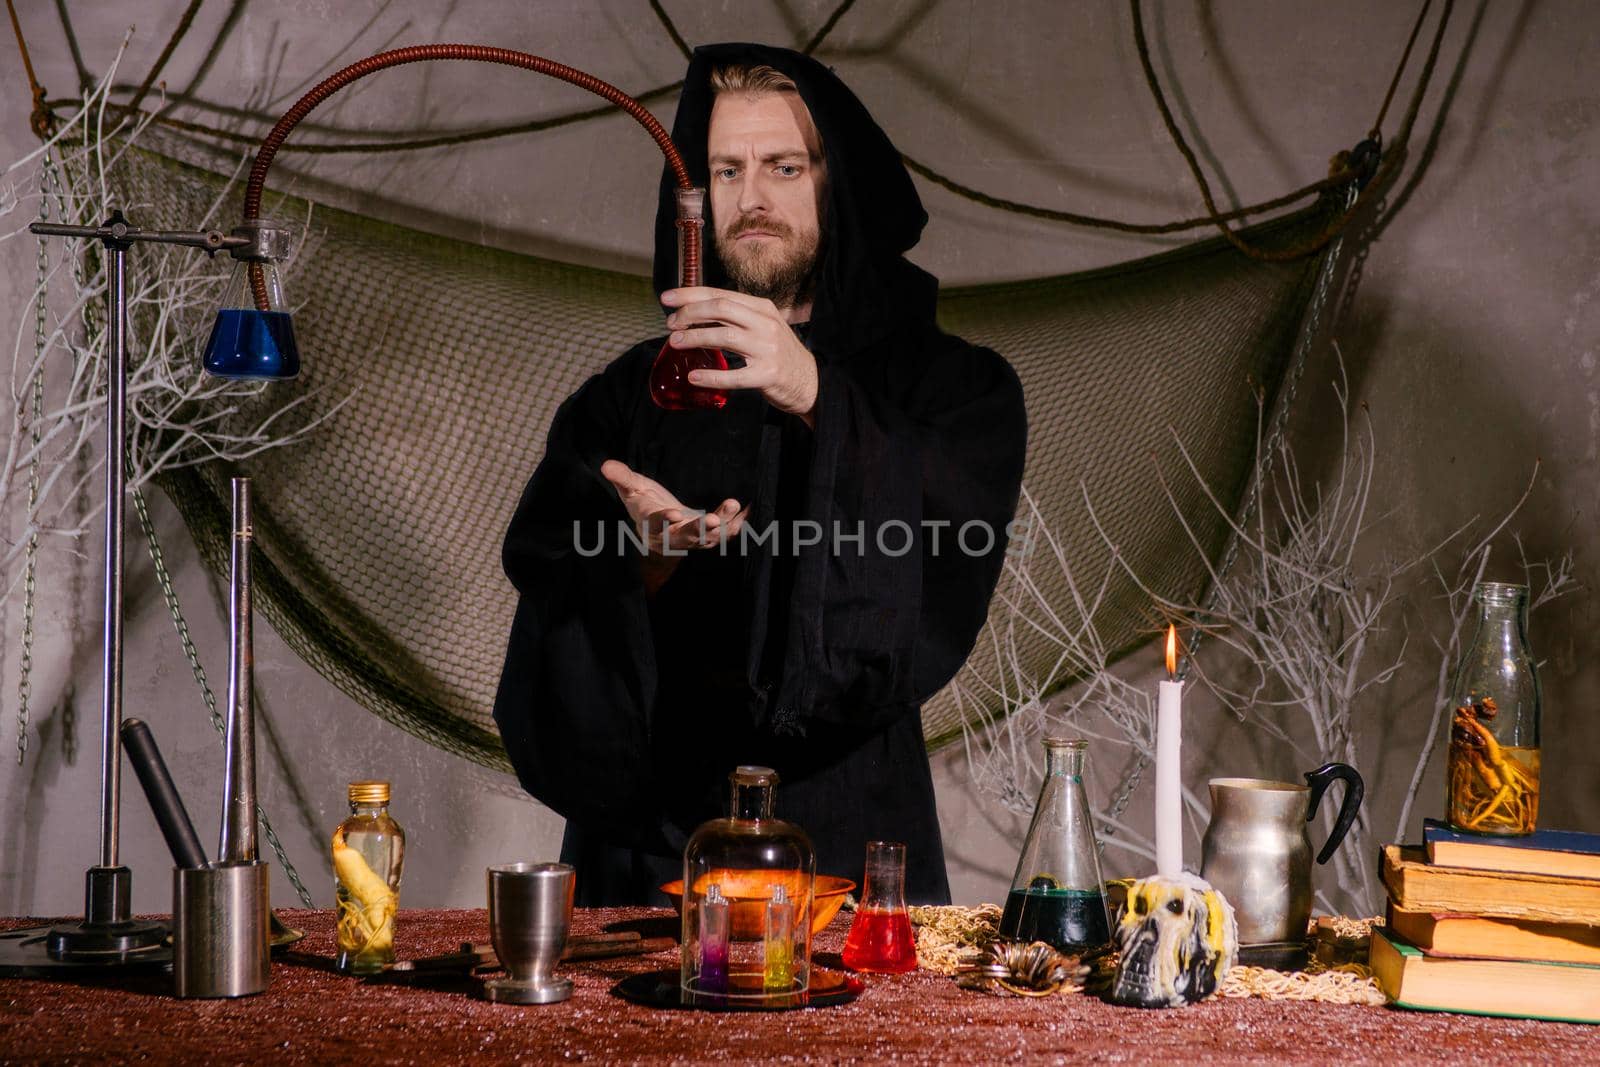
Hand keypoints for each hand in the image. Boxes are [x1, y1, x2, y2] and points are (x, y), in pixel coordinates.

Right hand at [601, 459, 746, 593]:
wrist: (656, 521)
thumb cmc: (643, 501)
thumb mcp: (631, 488)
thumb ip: (622, 478)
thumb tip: (606, 465)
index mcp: (650, 524)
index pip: (655, 524)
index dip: (664, 520)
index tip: (674, 514)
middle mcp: (671, 537)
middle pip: (685, 537)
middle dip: (699, 529)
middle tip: (712, 520)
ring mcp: (691, 539)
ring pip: (708, 537)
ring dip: (722, 524)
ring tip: (733, 504)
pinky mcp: (706, 536)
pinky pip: (723, 534)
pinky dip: (736, 525)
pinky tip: (746, 510)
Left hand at [661, 286, 818, 427]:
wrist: (810, 381)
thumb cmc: (778, 353)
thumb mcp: (763, 326)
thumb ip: (737, 317)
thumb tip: (694, 312)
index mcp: (762, 307)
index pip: (720, 294)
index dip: (690, 295)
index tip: (667, 299)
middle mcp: (766, 324)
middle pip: (721, 308)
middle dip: (689, 313)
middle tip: (671, 324)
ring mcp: (767, 349)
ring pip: (724, 336)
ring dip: (695, 338)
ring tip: (675, 343)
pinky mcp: (767, 375)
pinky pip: (733, 376)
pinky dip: (711, 376)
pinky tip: (694, 376)